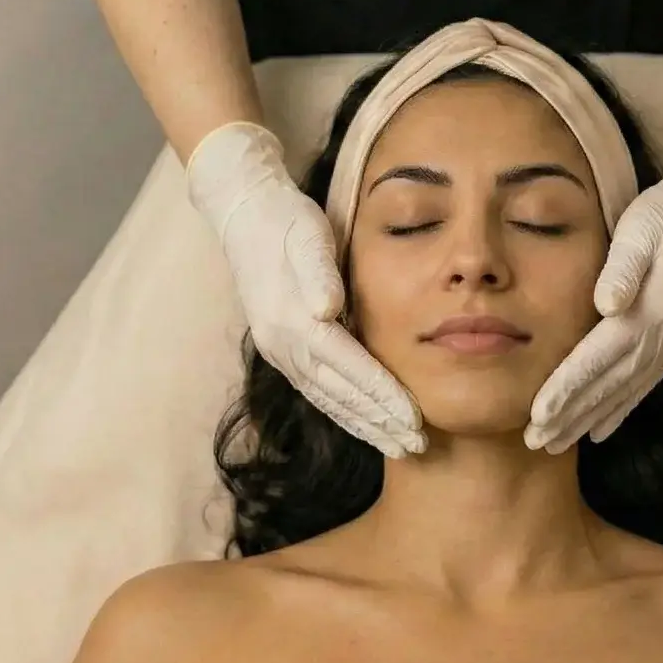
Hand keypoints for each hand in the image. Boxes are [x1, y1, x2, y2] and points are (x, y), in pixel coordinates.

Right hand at [186, 123, 426, 457]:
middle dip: (380, 423)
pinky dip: (344, 413)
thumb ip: (319, 271)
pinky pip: (318, 391)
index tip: (414, 419)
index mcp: (295, 321)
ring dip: (364, 427)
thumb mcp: (306, 235)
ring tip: (397, 446)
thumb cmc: (287, 221)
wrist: (244, 216)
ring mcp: (281, 352)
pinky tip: (365, 424)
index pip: (349, 368)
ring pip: (329, 400)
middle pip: (341, 395)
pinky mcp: (282, 350)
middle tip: (417, 447)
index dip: (382, 396)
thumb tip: (327, 309)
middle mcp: (285, 345)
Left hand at [524, 110, 662, 452]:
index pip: (596, 360)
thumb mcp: (641, 230)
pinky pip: (643, 386)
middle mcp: (661, 337)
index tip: (537, 416)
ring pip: (623, 393)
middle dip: (570, 416)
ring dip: (589, 420)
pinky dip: (619, 410)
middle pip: (607, 387)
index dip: (566, 390)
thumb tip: (607, 305)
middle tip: (533, 443)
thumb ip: (622, 270)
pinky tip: (600, 430)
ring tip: (556, 443)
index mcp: (648, 313)